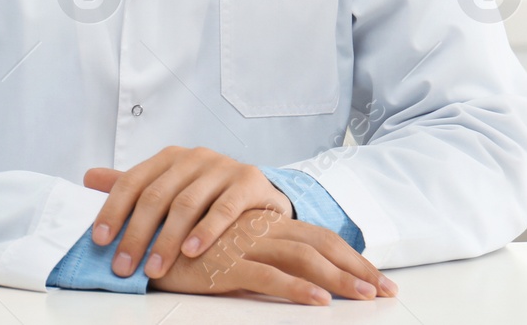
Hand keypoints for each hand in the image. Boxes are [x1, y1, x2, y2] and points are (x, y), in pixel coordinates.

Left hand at [84, 146, 292, 277]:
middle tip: (124, 266)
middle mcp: (193, 157)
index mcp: (168, 158)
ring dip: (167, 240)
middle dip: (136, 234)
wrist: (261, 192)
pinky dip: (205, 231)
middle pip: (156, 196)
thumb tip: (88, 179)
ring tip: (154, 268)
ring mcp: (221, 167)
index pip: (132, 182)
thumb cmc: (209, 193)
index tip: (100, 240)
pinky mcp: (248, 181)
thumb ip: (135, 186)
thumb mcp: (171, 186)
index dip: (113, 210)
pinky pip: (224, 208)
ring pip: (186, 204)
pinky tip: (192, 252)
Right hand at [150, 208, 395, 304]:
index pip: (314, 236)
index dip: (348, 254)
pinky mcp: (223, 265)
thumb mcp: (221, 248)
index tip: (378, 277)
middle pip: (318, 245)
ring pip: (301, 259)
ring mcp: (242, 246)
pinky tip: (319, 304)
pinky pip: (268, 277)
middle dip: (357, 269)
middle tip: (389, 291)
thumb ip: (251, 257)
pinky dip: (297, 291)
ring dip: (338, 280)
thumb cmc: (177, 245)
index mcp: (259, 222)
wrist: (136, 241)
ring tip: (366, 298)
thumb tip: (285, 275)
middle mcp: (257, 229)